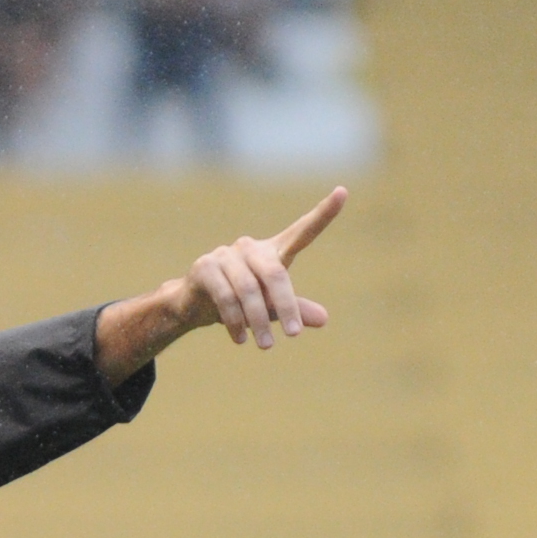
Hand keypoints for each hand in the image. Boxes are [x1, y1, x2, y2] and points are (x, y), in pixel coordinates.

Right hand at [97, 186, 344, 382]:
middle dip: (286, 306)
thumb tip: (324, 319)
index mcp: (273, 253)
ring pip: (248, 290)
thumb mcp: (271, 307)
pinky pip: (225, 297)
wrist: (194, 304)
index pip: (303, 231)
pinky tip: (241, 339)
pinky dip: (235, 321)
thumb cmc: (241, 302)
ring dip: (259, 321)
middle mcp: (251, 248)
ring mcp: (225, 255)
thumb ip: (296, 309)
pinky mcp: (205, 268)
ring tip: (266, 345)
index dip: (324, 213)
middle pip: (275, 273)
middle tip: (293, 336)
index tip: (343, 192)